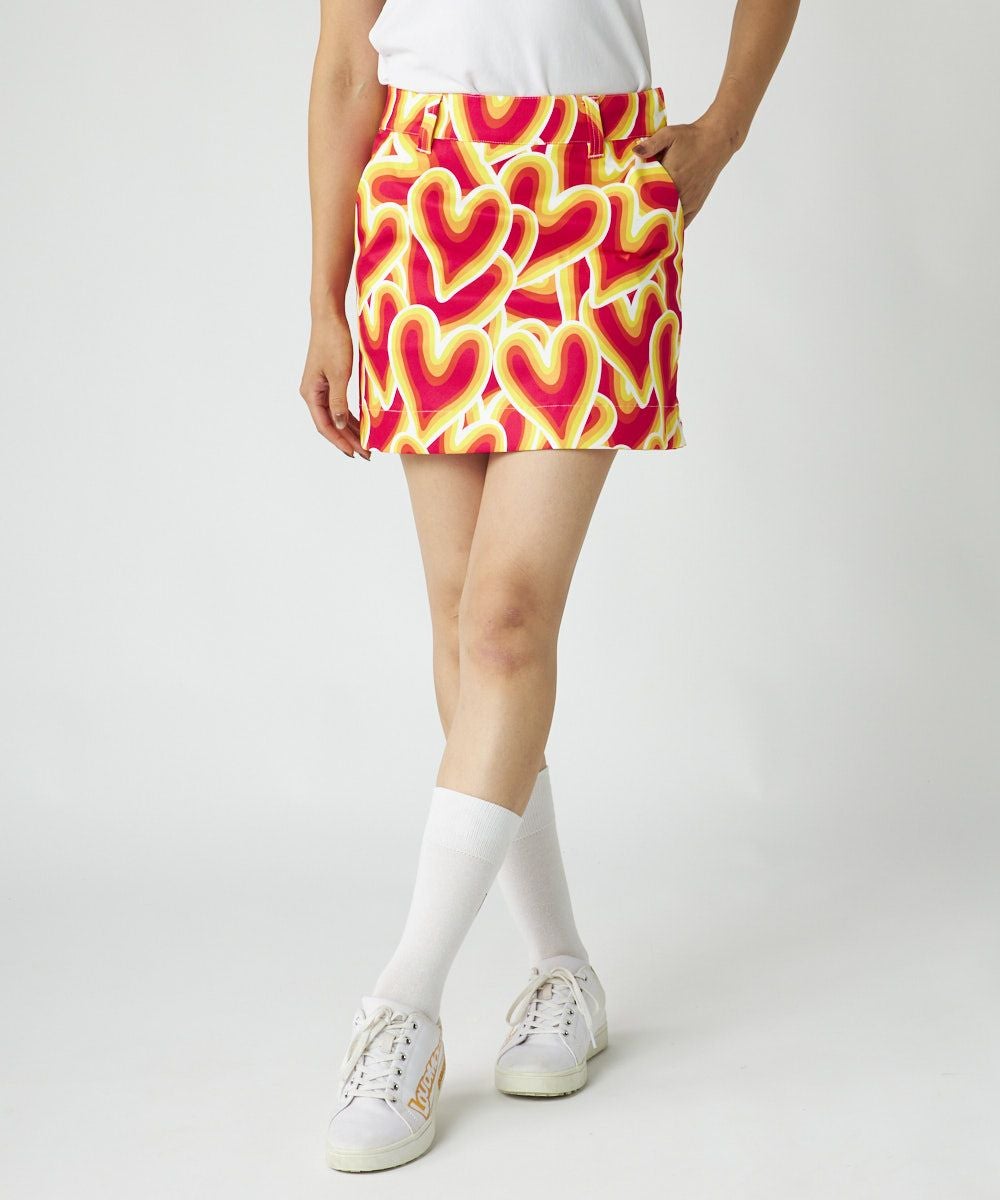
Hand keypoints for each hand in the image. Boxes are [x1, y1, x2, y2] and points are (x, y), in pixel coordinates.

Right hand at [299, 313, 370, 459]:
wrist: (329, 317)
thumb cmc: (333, 342)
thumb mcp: (340, 375)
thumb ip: (339, 402)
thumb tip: (339, 424)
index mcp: (310, 393)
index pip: (324, 426)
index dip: (340, 442)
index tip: (355, 454)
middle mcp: (312, 393)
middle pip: (330, 424)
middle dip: (348, 440)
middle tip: (366, 454)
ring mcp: (319, 387)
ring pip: (334, 416)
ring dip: (349, 430)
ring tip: (366, 444)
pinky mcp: (328, 381)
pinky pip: (338, 405)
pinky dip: (349, 416)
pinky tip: (361, 424)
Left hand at [634, 113, 738, 225]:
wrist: (716, 141)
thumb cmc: (691, 137)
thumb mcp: (669, 134)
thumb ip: (651, 144)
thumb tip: (635, 152)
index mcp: (672, 177)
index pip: (648, 196)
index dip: (636, 201)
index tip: (627, 203)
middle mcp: (681, 193)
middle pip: (657, 210)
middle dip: (645, 213)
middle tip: (632, 215)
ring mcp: (689, 201)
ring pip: (669, 219)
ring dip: (658, 221)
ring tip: (644, 224)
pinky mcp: (696, 205)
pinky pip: (683, 222)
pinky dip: (672, 225)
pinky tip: (663, 228)